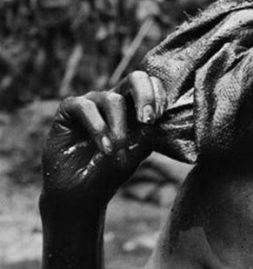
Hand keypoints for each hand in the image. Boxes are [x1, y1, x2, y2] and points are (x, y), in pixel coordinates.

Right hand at [42, 71, 166, 204]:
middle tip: (147, 121)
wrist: (79, 190)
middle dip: (146, 96)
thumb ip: (150, 134)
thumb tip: (167, 120)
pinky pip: (86, 107)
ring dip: (119, 127)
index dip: (159, 97)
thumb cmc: (110, 170)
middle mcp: (115, 101)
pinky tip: (104, 148)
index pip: (153, 86)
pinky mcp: (69, 109)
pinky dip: (98, 127)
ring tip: (116, 151)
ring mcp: (92, 103)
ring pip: (113, 99)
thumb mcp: (137, 153)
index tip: (159, 119)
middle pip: (136, 78)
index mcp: (135, 109)